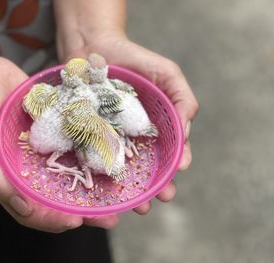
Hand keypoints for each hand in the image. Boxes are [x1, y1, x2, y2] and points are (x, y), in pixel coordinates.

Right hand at [0, 38, 117, 231]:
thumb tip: (24, 208)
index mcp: (12, 178)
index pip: (35, 209)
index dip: (55, 220)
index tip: (77, 222)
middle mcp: (32, 167)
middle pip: (61, 194)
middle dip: (86, 207)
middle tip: (110, 217)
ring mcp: (47, 148)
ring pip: (73, 170)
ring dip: (95, 182)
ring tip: (118, 190)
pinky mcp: (57, 128)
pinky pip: (76, 143)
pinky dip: (92, 151)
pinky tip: (110, 153)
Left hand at [59, 32, 198, 213]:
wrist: (93, 48)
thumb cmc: (134, 60)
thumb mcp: (167, 74)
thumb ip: (182, 100)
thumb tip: (185, 136)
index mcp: (156, 126)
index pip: (169, 154)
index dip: (172, 169)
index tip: (171, 182)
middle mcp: (134, 137)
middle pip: (146, 168)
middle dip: (151, 188)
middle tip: (149, 203)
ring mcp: (110, 138)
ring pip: (121, 169)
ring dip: (128, 189)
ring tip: (132, 205)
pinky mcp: (88, 135)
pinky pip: (93, 158)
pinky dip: (99, 174)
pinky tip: (101, 188)